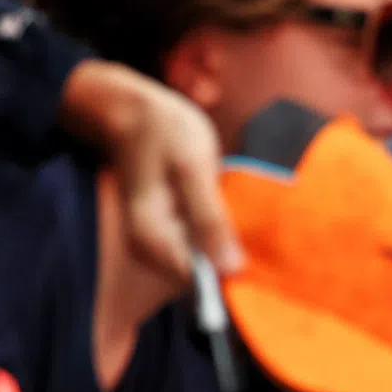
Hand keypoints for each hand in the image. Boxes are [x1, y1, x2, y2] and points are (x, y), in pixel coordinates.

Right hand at [57, 61, 241, 284]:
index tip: (260, 258)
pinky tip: (233, 215)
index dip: (231, 273)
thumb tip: (230, 269)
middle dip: (233, 260)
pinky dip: (220, 234)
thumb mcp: (192, 170)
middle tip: (259, 233)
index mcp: (154, 240)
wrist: (130, 110)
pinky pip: (201, 245)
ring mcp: (159, 241)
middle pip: (202, 275)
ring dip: (229, 246)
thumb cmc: (162, 132)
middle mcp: (151, 250)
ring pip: (205, 260)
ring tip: (247, 219)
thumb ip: (209, 220)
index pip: (199, 282)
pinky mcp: (170, 229)